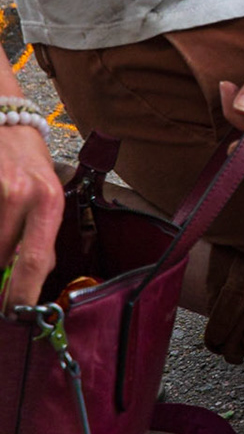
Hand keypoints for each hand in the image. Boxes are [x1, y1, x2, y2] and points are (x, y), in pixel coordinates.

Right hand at [0, 122, 62, 309]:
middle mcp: (22, 196)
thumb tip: (29, 281)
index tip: (14, 315)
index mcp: (49, 202)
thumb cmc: (27, 162)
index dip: (21, 295)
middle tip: (2, 290)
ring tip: (2, 236)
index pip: (35, 262)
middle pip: (0, 260)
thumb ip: (39, 236)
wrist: (5, 119)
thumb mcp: (47, 195)